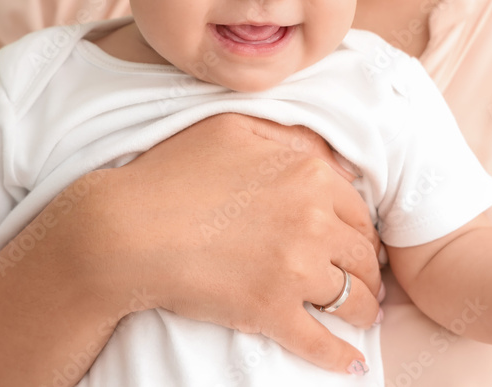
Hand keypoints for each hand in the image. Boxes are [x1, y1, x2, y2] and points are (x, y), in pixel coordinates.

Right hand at [66, 113, 383, 374]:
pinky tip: (351, 363)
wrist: (124, 230)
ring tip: (361, 316)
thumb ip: (290, 136)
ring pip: (353, 298)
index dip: (361, 230)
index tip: (358, 244)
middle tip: (364, 281)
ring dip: (363, 310)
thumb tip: (335, 159)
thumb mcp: (234, 129)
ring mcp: (294, 269)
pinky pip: (321, 342)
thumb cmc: (171, 174)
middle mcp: (311, 221)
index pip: (359, 210)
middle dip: (368, 271)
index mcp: (308, 174)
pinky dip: (340, 356)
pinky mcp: (271, 312)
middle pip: (362, 255)